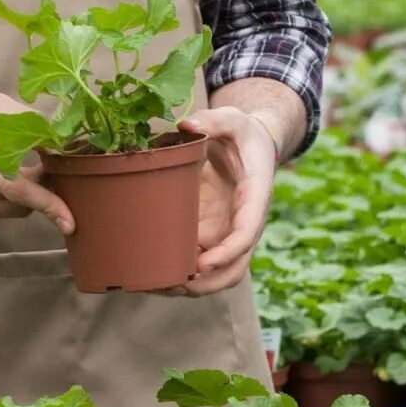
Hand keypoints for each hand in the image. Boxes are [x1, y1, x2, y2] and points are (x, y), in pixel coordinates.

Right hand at [0, 93, 73, 232]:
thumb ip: (29, 123)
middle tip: (44, 167)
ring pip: (9, 212)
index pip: (16, 187)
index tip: (70, 219)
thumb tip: (63, 144)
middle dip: (41, 190)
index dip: (47, 203)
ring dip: (23, 197)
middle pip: (18, 202)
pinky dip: (3, 202)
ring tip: (16, 170)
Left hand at [165, 107, 279, 294]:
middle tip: (172, 285)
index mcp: (254, 197)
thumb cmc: (242, 133)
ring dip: (189, 286)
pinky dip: (178, 274)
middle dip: (206, 284)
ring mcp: (225, 233)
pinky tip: (151, 275)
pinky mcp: (209, 234)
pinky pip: (196, 263)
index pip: (246, 234)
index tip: (200, 265)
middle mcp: (242, 223)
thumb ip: (214, 120)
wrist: (249, 144)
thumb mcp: (234, 119)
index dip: (226, 254)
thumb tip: (188, 125)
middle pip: (234, 269)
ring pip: (214, 274)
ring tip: (154, 285)